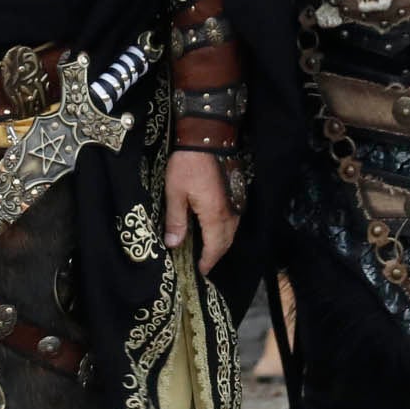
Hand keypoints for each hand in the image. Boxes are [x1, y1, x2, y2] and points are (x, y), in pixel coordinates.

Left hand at [163, 150, 235, 274]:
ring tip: (207, 251)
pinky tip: (214, 230)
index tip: (199, 271)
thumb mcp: (175, 192)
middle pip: (225, 242)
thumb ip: (176, 220)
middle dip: (215, 256)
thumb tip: (173, 244)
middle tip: (202, 265)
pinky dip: (225, 231)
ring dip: (221, 244)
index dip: (207, 262)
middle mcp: (230, 213)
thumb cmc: (188, 164)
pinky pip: (233, 220)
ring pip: (231, 232)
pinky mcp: (236, 194)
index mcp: (215, 215)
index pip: (214, 247)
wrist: (208, 136)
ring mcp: (236, 203)